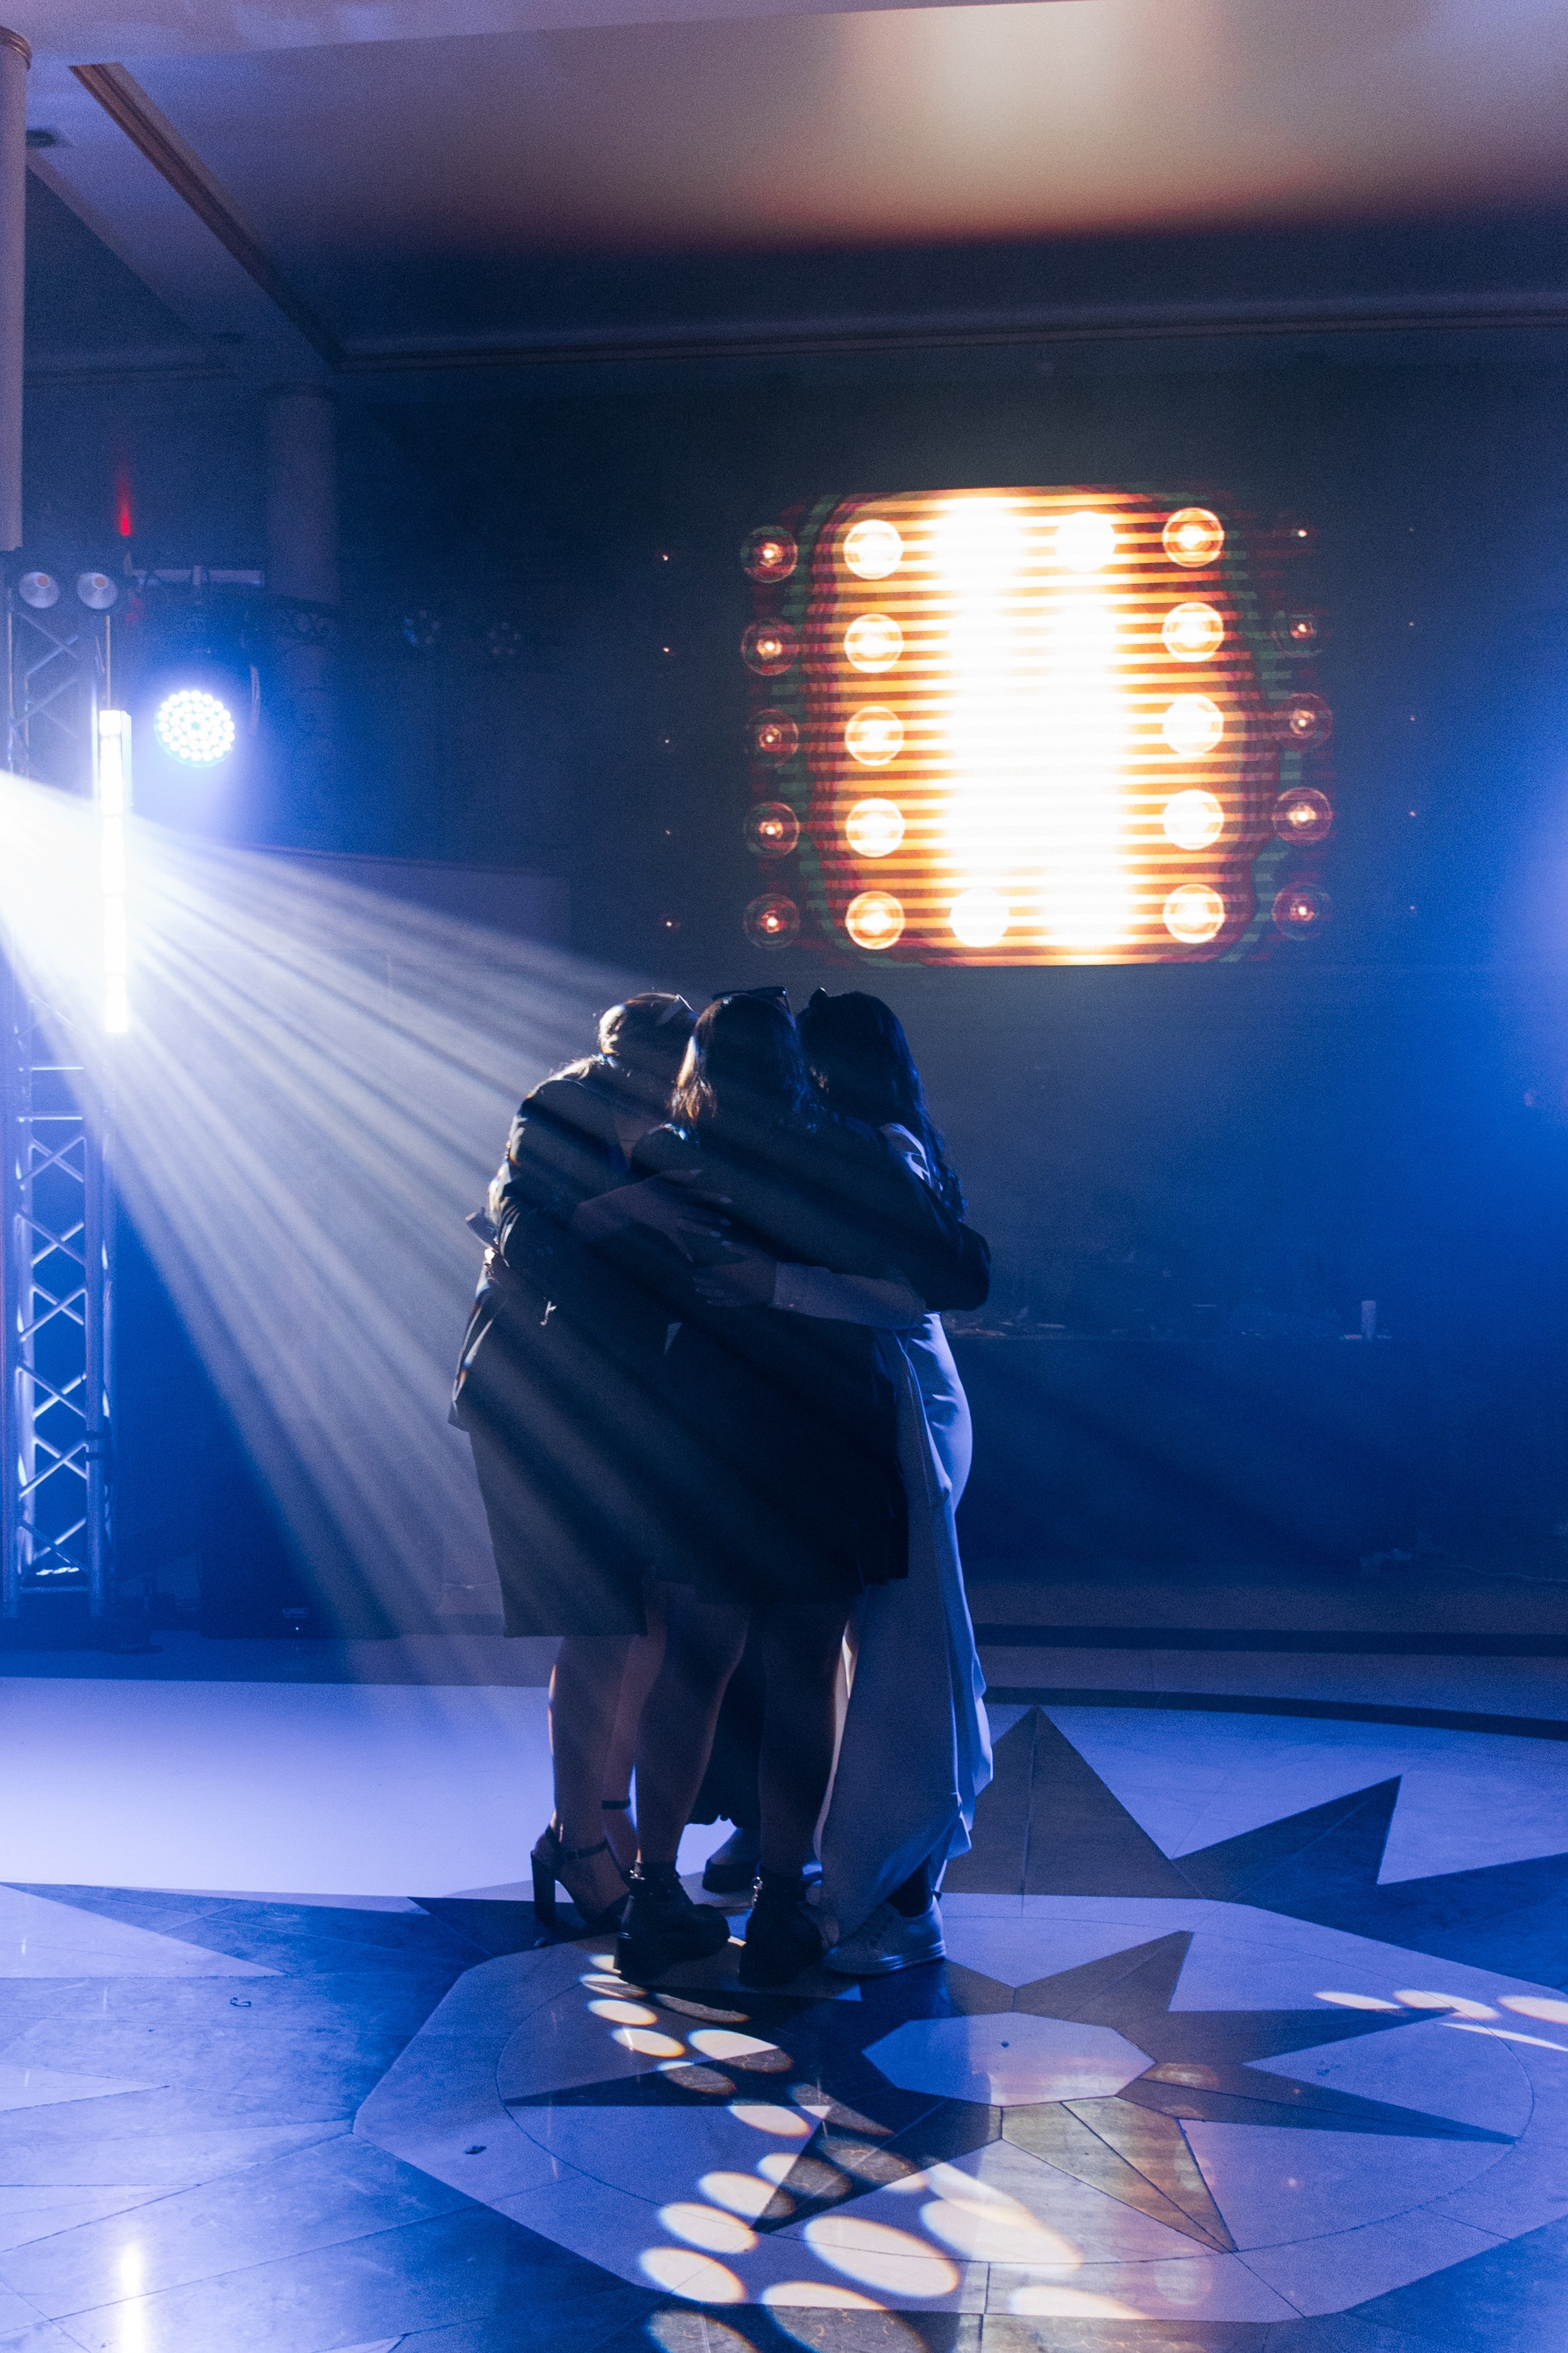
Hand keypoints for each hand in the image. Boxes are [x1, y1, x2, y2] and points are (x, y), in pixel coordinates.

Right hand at [573, 1173, 731, 1247]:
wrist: (630, 1202)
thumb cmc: (648, 1187)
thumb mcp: (662, 1176)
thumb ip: (681, 1174)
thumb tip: (700, 1171)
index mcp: (678, 1194)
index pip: (701, 1196)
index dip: (716, 1198)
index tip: (730, 1201)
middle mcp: (676, 1208)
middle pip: (699, 1213)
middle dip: (714, 1218)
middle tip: (728, 1223)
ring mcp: (670, 1220)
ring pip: (691, 1226)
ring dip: (704, 1231)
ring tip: (717, 1235)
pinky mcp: (665, 1229)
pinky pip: (676, 1240)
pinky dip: (684, 1249)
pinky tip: (692, 1259)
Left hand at [691, 1246, 776, 1306]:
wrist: (777, 1283)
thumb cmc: (765, 1266)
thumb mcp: (753, 1252)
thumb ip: (737, 1248)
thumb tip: (723, 1243)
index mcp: (731, 1271)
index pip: (712, 1272)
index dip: (702, 1271)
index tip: (696, 1270)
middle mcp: (729, 1284)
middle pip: (711, 1283)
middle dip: (701, 1281)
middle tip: (694, 1279)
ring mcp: (734, 1294)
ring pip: (715, 1294)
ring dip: (705, 1292)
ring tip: (698, 1289)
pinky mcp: (740, 1301)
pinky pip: (724, 1303)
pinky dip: (716, 1303)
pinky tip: (710, 1302)